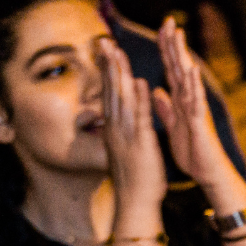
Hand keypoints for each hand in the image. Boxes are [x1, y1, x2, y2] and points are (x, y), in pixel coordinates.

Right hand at [99, 37, 166, 229]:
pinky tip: (141, 83)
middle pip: (111, 92)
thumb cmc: (135, 180)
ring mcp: (127, 136)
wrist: (135, 204)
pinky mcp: (141, 145)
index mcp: (114, 130)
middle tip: (104, 41)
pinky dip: (141, 99)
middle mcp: (116, 130)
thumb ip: (122, 133)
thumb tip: (118, 122)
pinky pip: (140, 118)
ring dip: (121, 75)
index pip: (109, 95)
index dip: (108, 72)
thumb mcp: (125, 151)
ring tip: (118, 52)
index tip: (106, 51)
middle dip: (109, 65)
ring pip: (123, 100)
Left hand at [151, 19, 238, 192]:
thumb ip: (165, 108)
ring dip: (183, 57)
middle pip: (180, 67)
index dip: (166, 49)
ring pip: (188, 78)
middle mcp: (189, 100)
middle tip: (169, 20)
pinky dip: (194, 85)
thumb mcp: (173, 126)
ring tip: (179, 36)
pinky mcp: (199, 122)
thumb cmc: (193, 152)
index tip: (161, 28)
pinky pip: (196, 101)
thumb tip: (157, 91)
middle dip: (174, 44)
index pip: (172, 70)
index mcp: (180, 101)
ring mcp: (196, 109)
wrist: (207, 173)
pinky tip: (191, 70)